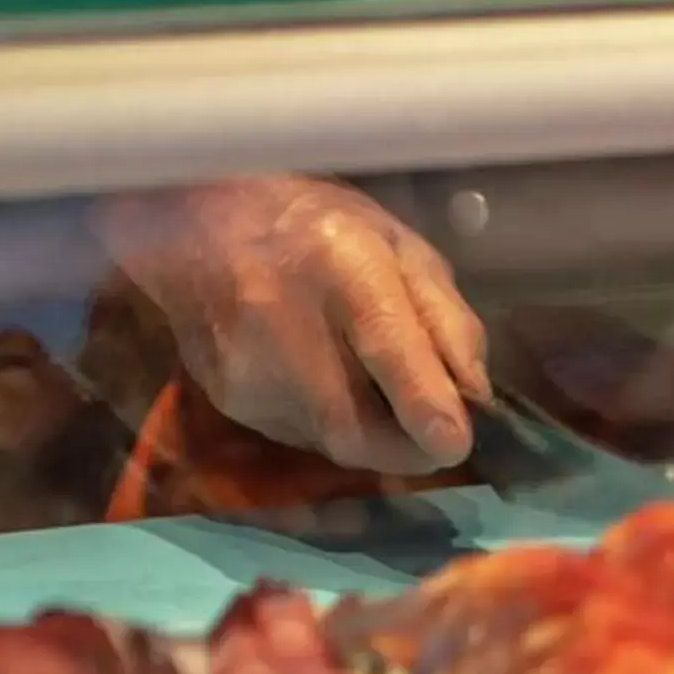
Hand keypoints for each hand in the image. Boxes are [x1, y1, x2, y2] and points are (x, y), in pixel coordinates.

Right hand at [92, 175, 490, 472]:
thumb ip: (444, 316)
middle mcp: (283, 325)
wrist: (199, 230)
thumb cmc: (318, 226)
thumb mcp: (400, 245)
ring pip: (330, 441)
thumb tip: (474, 393)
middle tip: (443, 439)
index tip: (455, 443)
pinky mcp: (227, 404)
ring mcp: (247, 373)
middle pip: (352, 423)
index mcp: (340, 264)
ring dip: (376, 437)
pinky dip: (337, 427)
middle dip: (409, 447)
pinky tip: (339, 387)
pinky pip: (301, 436)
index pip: (384, 341)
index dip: (423, 400)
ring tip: (390, 397)